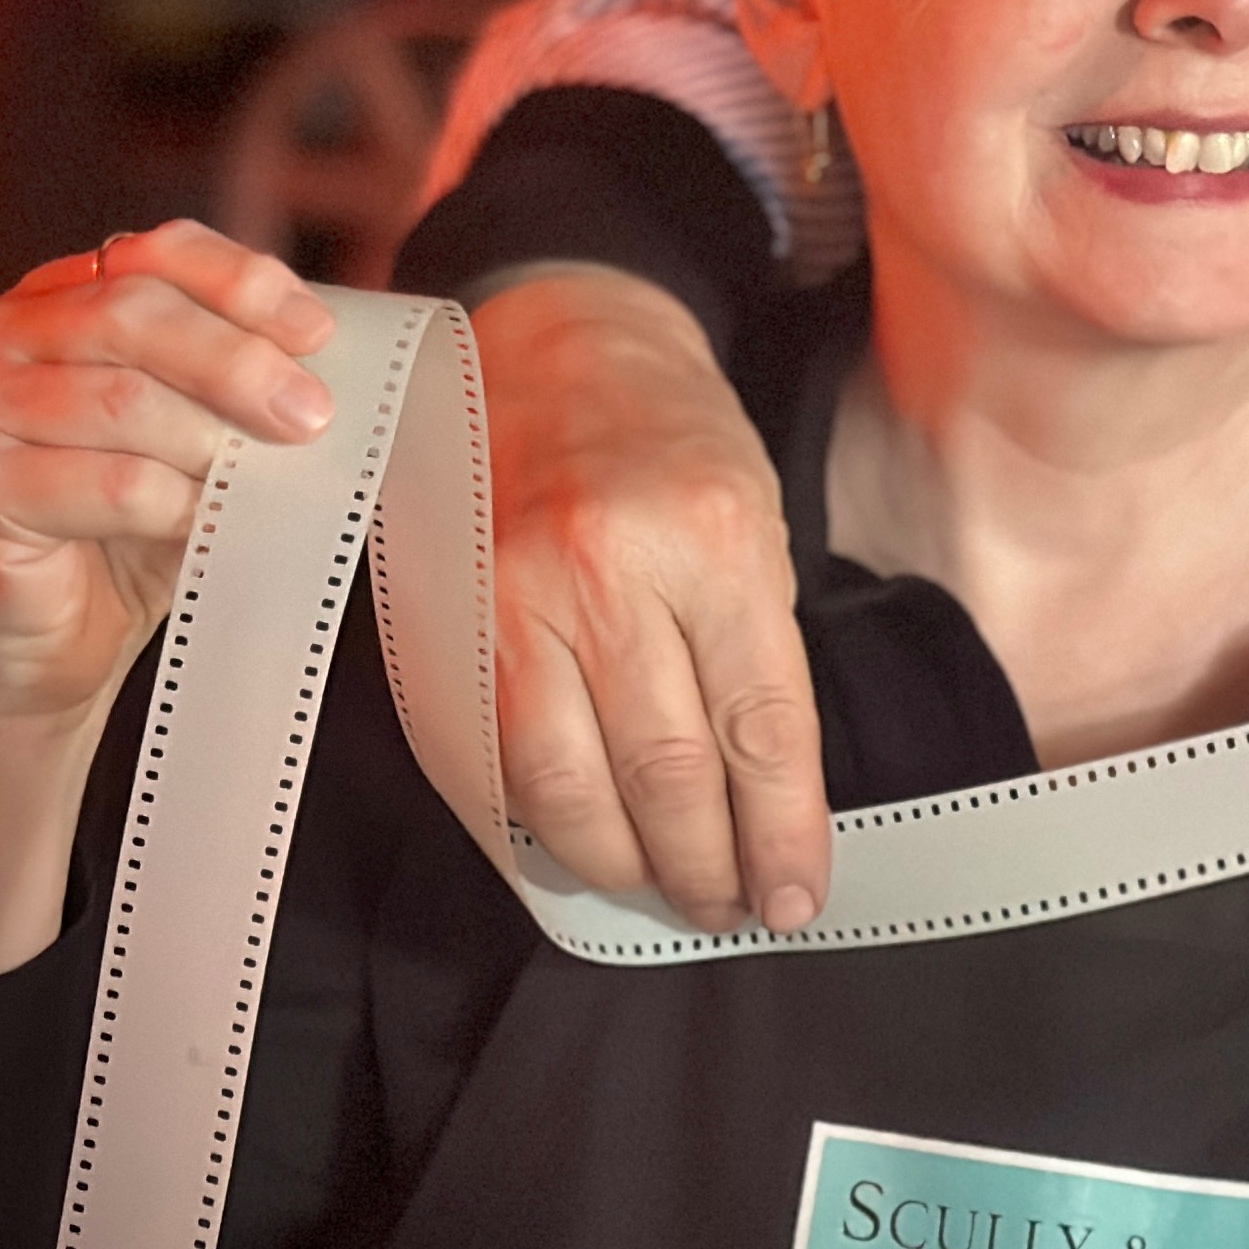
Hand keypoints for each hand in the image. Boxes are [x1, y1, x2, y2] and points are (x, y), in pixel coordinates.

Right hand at [0, 220, 335, 727]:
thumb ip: (231, 376)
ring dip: (211, 441)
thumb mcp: (191, 430)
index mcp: (49, 298)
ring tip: (262, 480)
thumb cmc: (130, 530)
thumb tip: (326, 351)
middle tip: (311, 417)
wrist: (55, 650)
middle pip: (134, 313)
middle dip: (239, 363)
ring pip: (123, 399)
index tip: (318, 333)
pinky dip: (176, 504)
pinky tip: (204, 525)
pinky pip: (106, 482)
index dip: (241, 281)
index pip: (152, 251)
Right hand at [470, 266, 825, 932]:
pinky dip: (541, 825)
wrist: (553, 341)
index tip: (795, 898)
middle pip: (668, 773)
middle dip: (709, 866)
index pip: (760, 729)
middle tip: (732, 906)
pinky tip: (580, 847)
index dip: (781, 835)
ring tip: (666, 889)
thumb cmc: (673, 439)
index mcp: (715, 541)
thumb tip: (768, 801)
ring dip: (626, 865)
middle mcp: (610, 572)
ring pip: (571, 788)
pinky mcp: (452, 622)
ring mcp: (516, 599)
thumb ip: (756, 653)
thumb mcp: (754, 520)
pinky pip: (496, 761)